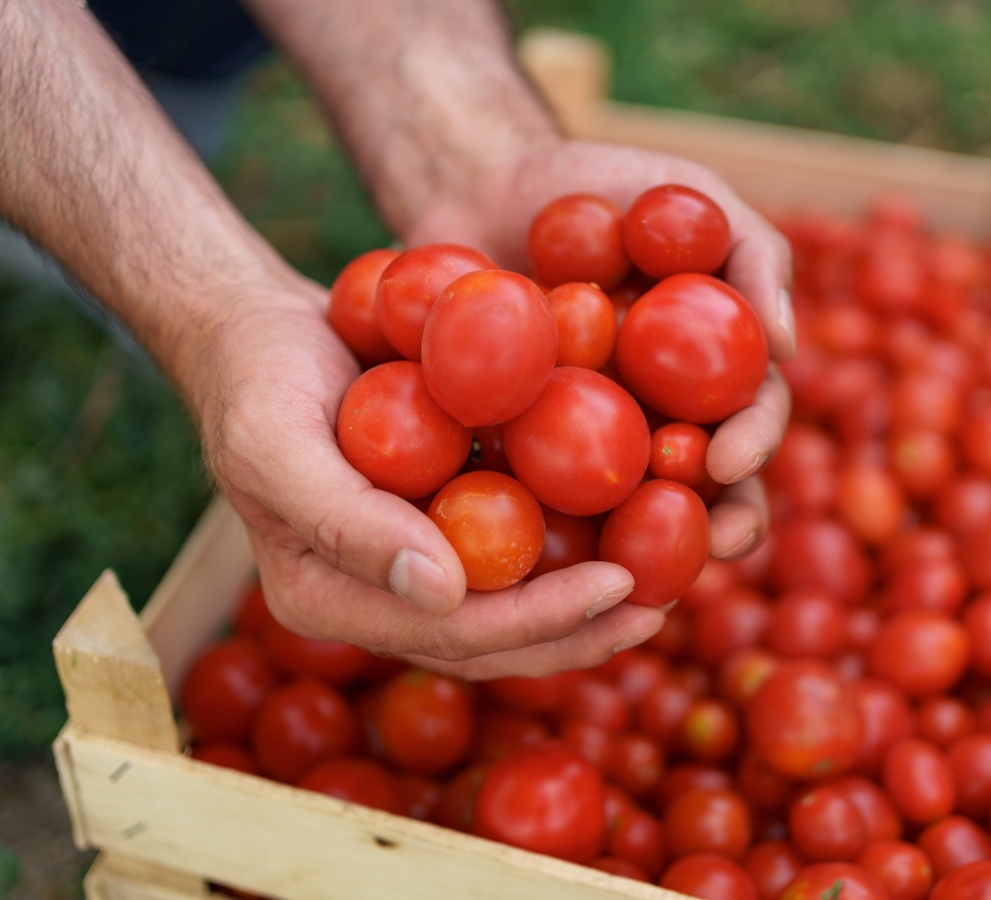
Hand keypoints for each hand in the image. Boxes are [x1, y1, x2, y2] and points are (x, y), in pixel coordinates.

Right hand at [201, 278, 665, 679]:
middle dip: (579, 630)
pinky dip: (571, 540)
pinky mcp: (443, 519)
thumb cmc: (257, 382)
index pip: (449, 634)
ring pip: (512, 603)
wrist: (261, 331)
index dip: (538, 621)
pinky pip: (514, 545)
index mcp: (334, 600)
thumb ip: (348, 523)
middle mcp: (382, 595)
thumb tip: (446, 593)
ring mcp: (416, 560)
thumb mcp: (279, 444)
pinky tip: (632, 522)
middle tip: (660, 605)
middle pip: (493, 639)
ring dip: (587, 602)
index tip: (619, 586)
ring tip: (667, 583)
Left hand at [407, 136, 795, 559]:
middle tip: (707, 543)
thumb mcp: (688, 191)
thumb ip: (753, 252)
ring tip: (631, 573)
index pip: (748, 418)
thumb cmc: (599, 182)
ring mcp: (586, 440)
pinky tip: (528, 552)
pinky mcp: (516, 449)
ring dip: (636, 547)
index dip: (752, 446)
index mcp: (708, 371)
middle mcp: (658, 416)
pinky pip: (528, 495)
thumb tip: (789, 343)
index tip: (731, 460)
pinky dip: (537, 524)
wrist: (482, 183)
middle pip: (701, 486)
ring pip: (623, 511)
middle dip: (716, 522)